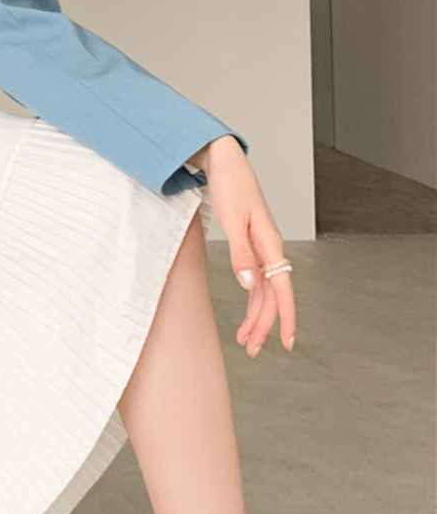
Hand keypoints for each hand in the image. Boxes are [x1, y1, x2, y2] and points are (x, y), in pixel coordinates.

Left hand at [193, 138, 295, 358]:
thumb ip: (241, 254)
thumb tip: (249, 284)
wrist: (226, 163)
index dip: (285, 318)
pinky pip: (258, 279)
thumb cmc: (230, 187)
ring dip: (257, 315)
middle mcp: (271, 249)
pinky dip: (253, 298)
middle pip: (273, 296)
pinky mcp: (254, 245)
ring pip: (266, 290)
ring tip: (246, 340)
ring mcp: (263, 248)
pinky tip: (247, 311)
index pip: (282, 290)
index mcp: (270, 244)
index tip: (286, 342)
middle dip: (264, 325)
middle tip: (252, 349)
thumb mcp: (232, 220)